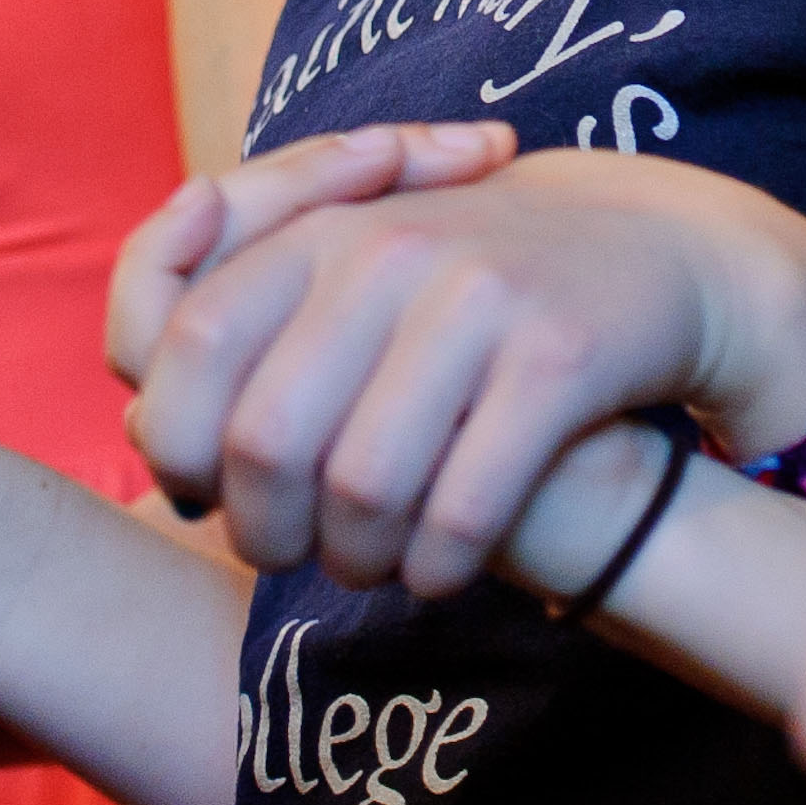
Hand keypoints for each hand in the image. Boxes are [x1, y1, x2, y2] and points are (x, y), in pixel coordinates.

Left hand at [121, 137, 805, 596]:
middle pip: (261, 434)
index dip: (173, 441)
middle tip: (292, 554)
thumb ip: (249, 333)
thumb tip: (150, 443)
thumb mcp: (358, 276)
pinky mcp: (559, 354)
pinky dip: (439, 567)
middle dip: (261, 528)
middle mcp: (387, 249)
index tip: (205, 489)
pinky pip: (466, 505)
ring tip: (372, 567)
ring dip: (355, 559)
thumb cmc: (473, 299)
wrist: (655, 256)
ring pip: (361, 483)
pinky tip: (442, 574)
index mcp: (319, 230)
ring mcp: (476, 296)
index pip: (182, 340)